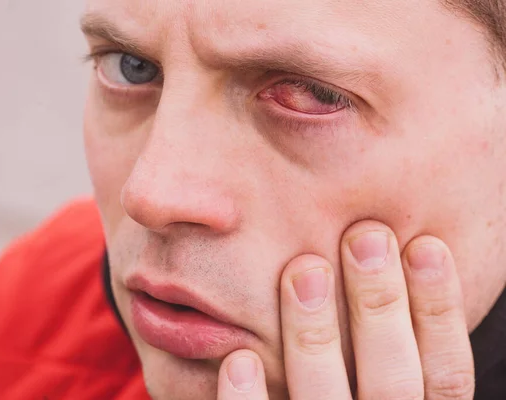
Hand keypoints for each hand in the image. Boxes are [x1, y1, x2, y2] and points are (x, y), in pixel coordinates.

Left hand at [217, 221, 474, 398]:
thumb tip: (387, 259)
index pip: (446, 375)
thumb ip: (393, 350)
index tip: (424, 246)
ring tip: (303, 271)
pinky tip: (239, 359)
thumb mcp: (390, 386)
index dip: (440, 311)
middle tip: (364, 237)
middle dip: (380, 304)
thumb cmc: (359, 396)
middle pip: (392, 380)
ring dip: (314, 335)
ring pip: (325, 399)